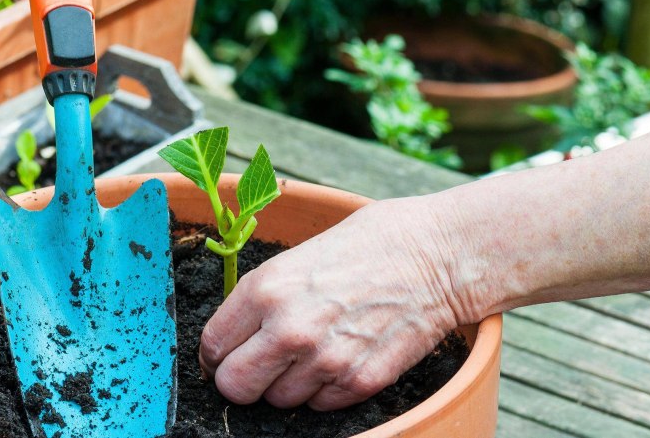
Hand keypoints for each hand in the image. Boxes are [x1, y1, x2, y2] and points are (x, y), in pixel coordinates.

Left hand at [198, 197, 478, 409]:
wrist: (437, 254)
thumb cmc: (370, 243)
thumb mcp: (299, 254)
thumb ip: (263, 295)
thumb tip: (236, 331)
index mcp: (266, 288)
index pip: (212, 346)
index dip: (217, 352)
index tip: (228, 352)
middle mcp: (290, 328)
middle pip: (234, 387)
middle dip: (242, 378)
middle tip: (260, 364)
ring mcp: (326, 360)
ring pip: (278, 401)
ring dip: (287, 384)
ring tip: (312, 351)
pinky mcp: (360, 381)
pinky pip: (319, 405)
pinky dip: (324, 389)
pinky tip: (341, 356)